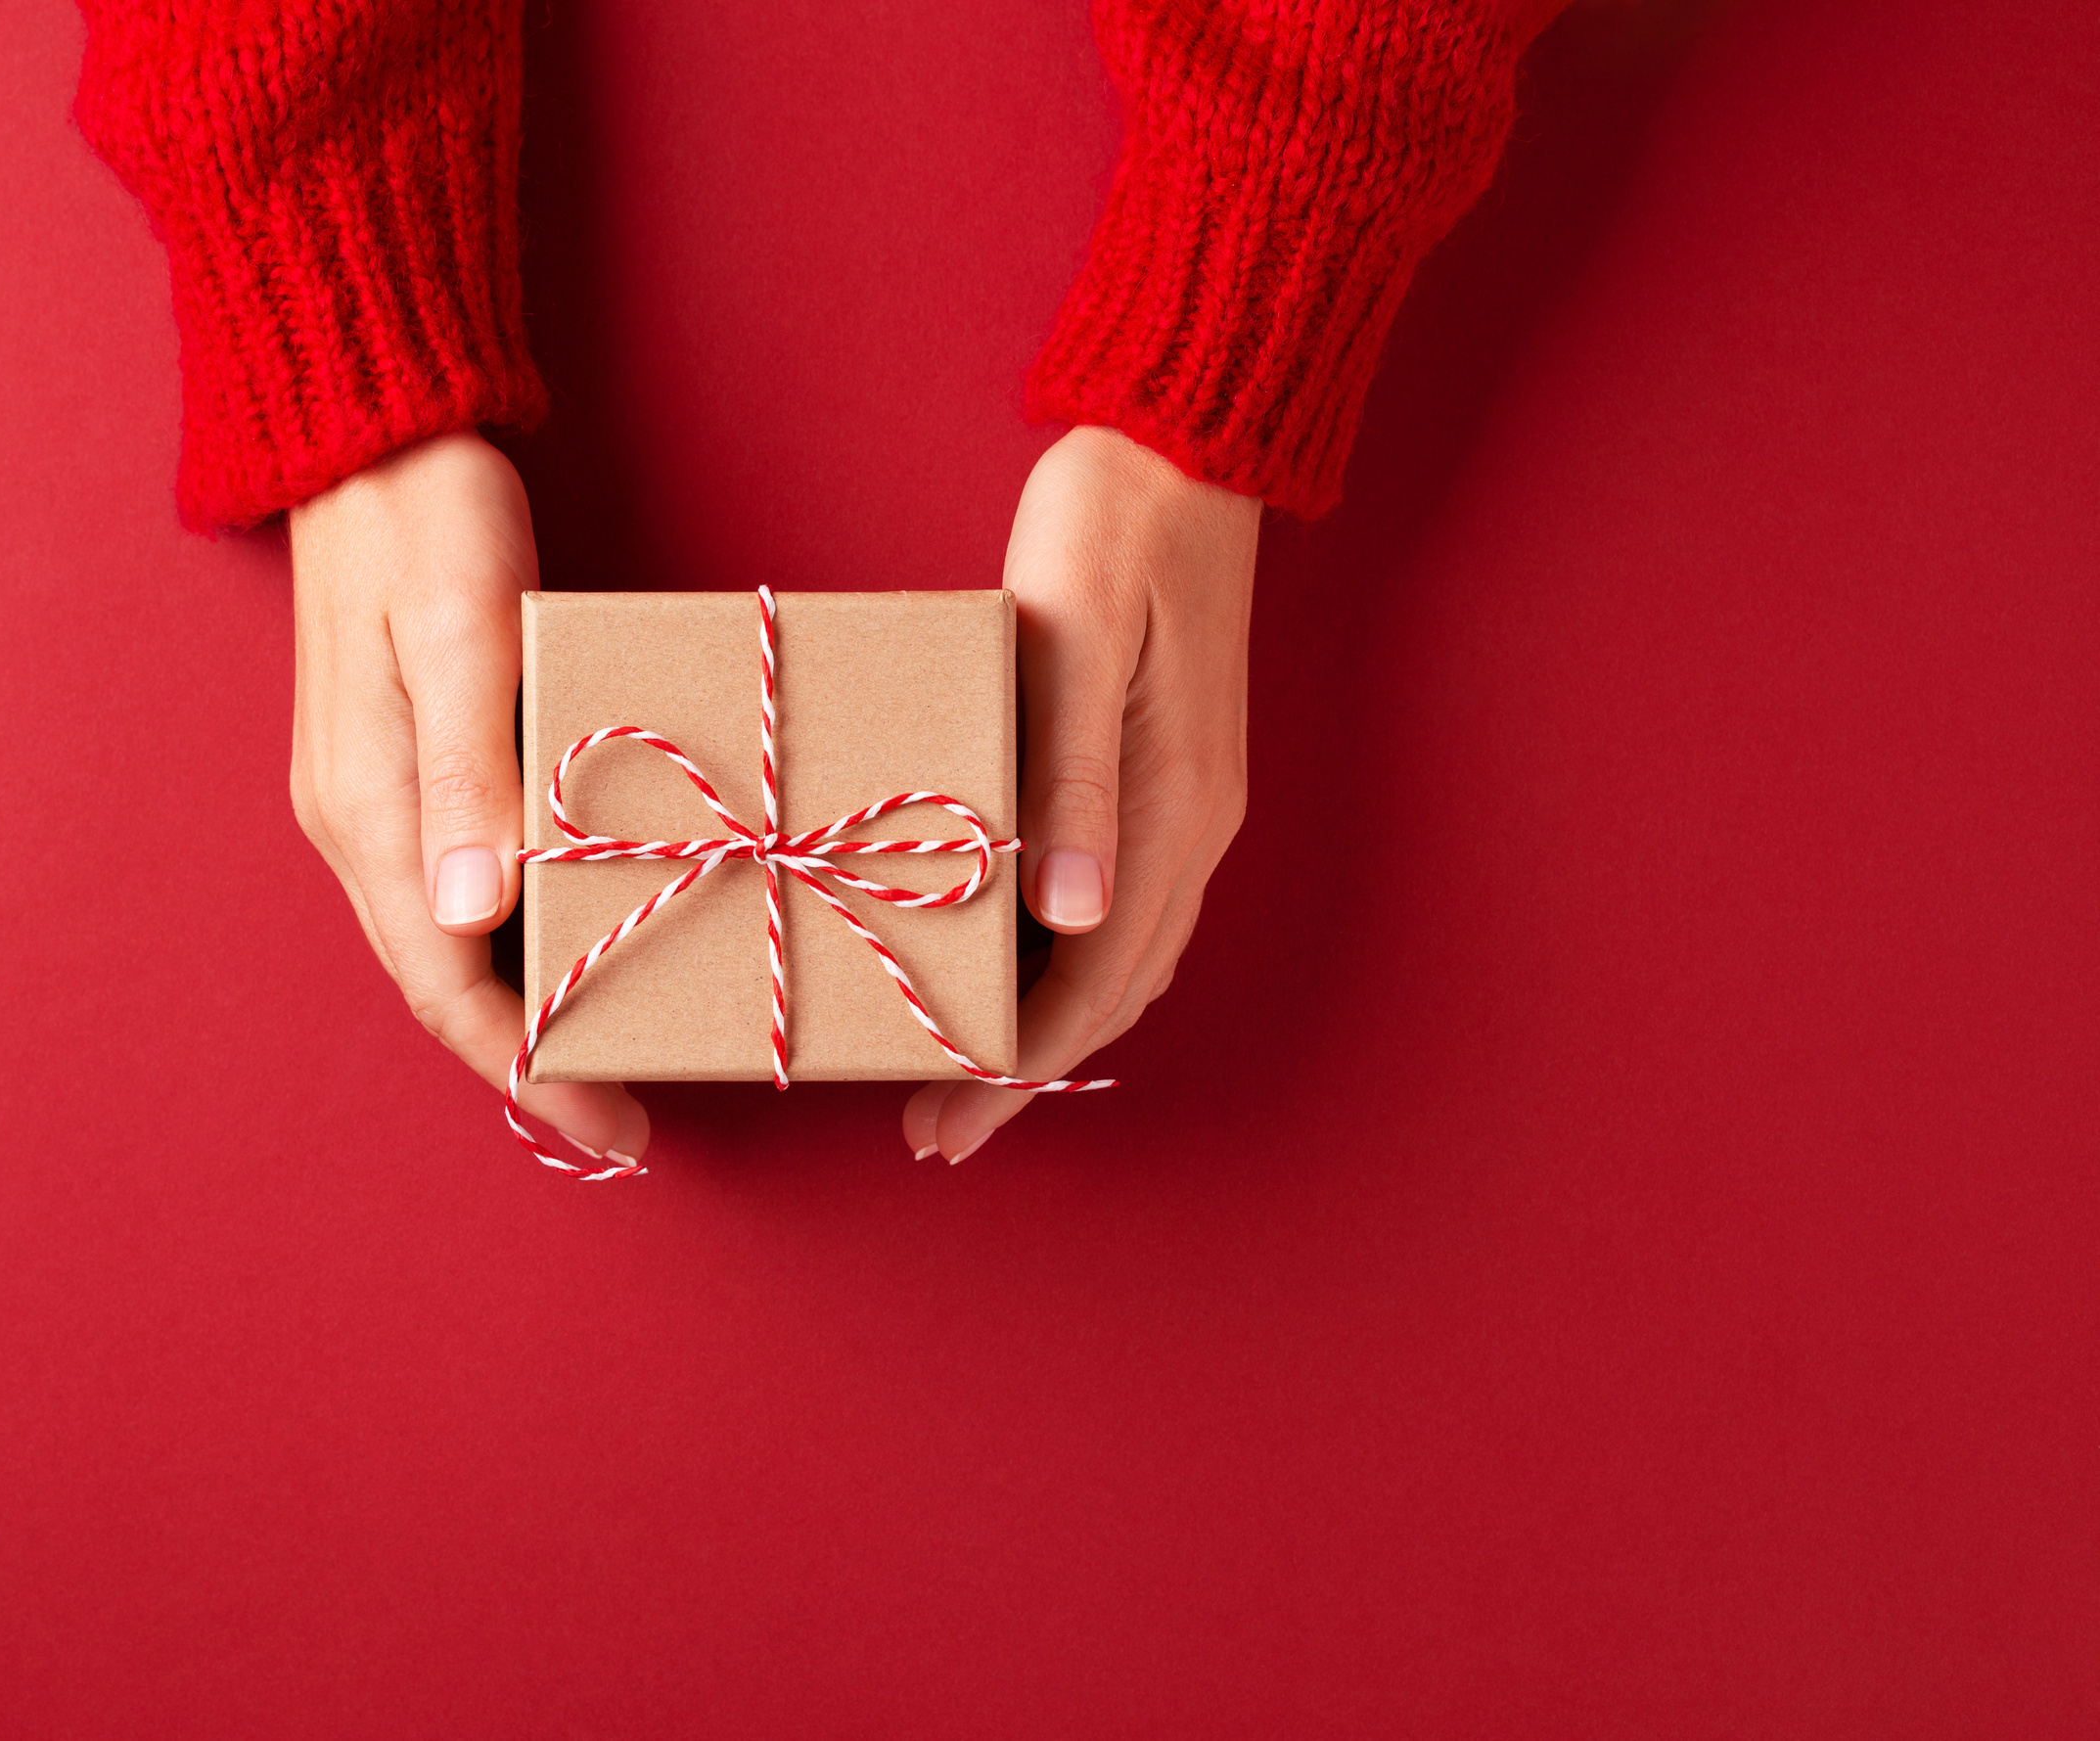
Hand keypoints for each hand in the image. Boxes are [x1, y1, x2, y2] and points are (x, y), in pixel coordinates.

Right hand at [287, 433, 651, 1167]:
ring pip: (445, 942)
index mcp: (371, 808)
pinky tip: (567, 944)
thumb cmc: (430, 518)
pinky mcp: (397, 762)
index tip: (608, 1125)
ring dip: (518, 1007)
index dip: (525, 1067)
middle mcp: (359, 820)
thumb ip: (469, 770)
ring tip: (608, 1050)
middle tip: (626, 1115)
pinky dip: (508, 941)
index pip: (446, 983)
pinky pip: (450, 887)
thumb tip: (475, 915)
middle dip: (528, 1062)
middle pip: (441, 982)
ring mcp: (371, 794)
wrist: (371, 433)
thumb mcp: (463, 631)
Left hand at [902, 427, 1258, 1163]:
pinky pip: (1126, 908)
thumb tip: (1071, 913)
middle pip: (1112, 992)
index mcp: (1170, 805)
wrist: (1185, 446)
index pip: (1094, 978)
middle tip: (939, 1135)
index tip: (948, 1122)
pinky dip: (1073, 967)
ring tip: (966, 1078)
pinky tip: (1016, 972)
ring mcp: (1188, 803)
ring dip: (1050, 1028)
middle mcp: (1192, 824)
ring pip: (1123, 959)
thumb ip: (1074, 777)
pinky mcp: (1169, 775)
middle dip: (1026, 1075)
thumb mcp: (1077, 641)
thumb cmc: (1109, 527)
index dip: (1019, 1064)